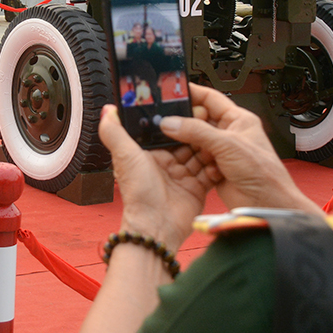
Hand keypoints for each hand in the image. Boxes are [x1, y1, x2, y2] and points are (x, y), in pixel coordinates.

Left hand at [97, 105, 212, 246]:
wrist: (156, 226)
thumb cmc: (137, 193)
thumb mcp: (124, 156)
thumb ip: (114, 131)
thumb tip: (108, 110)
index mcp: (150, 153)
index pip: (167, 130)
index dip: (178, 119)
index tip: (190, 106)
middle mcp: (167, 163)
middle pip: (187, 140)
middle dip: (198, 130)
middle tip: (210, 118)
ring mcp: (183, 176)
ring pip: (201, 154)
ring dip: (209, 145)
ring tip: (220, 134)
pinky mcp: (197, 188)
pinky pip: (210, 172)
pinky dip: (217, 165)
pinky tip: (224, 156)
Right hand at [161, 85, 320, 213]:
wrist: (267, 204)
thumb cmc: (263, 173)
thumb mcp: (228, 145)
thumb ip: (197, 131)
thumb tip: (172, 122)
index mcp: (238, 120)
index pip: (210, 99)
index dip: (192, 94)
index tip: (171, 92)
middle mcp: (229, 133)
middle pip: (199, 120)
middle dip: (185, 123)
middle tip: (168, 122)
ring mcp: (221, 152)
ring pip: (195, 141)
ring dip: (188, 145)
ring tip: (177, 144)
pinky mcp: (214, 169)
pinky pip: (195, 160)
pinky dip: (194, 163)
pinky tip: (197, 166)